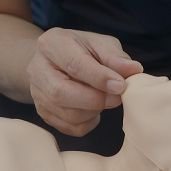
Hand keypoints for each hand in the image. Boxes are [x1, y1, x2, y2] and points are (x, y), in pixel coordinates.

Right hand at [27, 28, 142, 135]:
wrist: (56, 60)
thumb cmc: (81, 49)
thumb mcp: (99, 43)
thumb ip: (115, 57)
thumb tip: (134, 70)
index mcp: (52, 44)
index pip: (74, 65)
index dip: (99, 78)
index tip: (121, 86)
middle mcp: (38, 69)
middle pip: (62, 93)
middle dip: (95, 99)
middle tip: (118, 98)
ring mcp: (37, 93)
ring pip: (67, 114)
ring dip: (94, 112)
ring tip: (106, 99)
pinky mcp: (43, 112)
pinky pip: (69, 127)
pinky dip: (88, 123)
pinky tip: (94, 109)